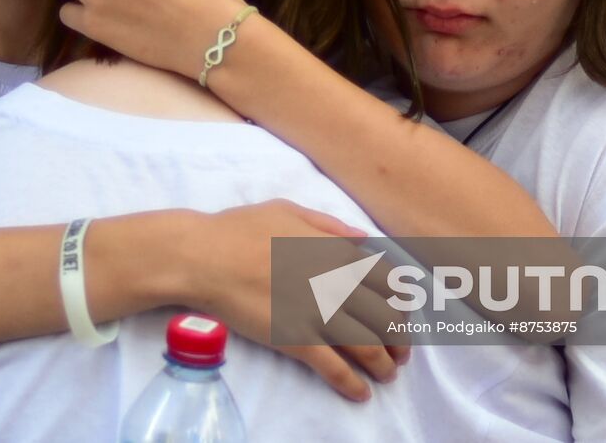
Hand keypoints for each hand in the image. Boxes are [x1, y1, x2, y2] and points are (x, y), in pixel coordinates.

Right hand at [176, 200, 409, 401]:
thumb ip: (329, 225)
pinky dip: (352, 383)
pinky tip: (360, 393)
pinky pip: (334, 367)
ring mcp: (317, 313)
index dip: (401, 303)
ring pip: (368, 346)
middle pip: (386, 317)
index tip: (400, 316)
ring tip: (387, 376)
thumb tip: (363, 238)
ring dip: (384, 365)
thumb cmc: (240, 229)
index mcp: (337, 252)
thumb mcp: (289, 211)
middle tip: (400, 353)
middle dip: (400, 340)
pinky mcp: (296, 339)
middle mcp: (335, 283)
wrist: (204, 257)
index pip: (389, 282)